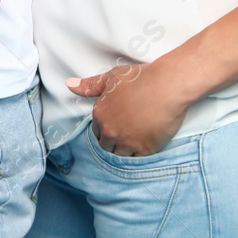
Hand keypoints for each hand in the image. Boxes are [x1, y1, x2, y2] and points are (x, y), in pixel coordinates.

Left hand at [69, 61, 190, 156]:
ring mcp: (128, 142)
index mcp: (100, 115)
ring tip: (134, 141)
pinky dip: (139, 154)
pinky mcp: (146, 149)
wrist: (168, 86)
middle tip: (125, 134)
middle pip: (106, 146)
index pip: (96, 131)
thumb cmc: (141, 78)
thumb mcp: (111, 78)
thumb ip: (90, 85)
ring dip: (124, 150)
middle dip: (113, 142)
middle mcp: (110, 131)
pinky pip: (137, 159)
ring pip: (120, 155)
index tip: (115, 126)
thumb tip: (69, 85)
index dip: (105, 129)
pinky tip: (144, 146)